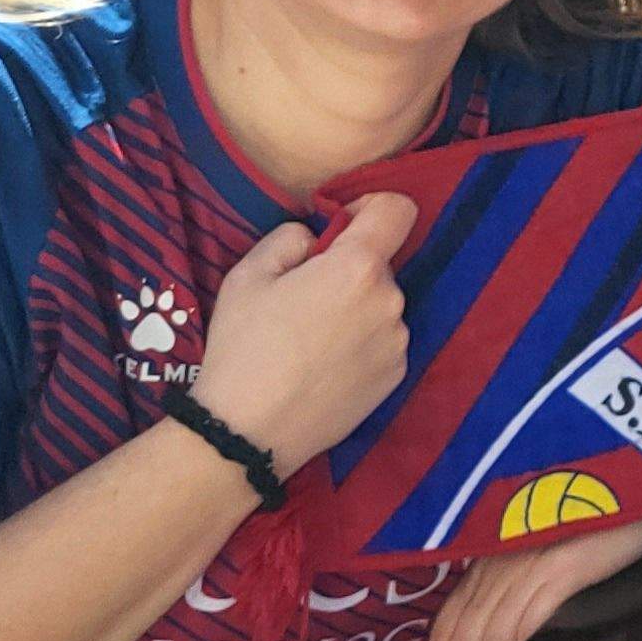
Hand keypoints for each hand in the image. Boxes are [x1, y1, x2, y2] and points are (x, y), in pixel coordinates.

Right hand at [190, 192, 417, 474]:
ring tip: (308, 342)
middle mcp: (391, 301)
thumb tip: (315, 238)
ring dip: (355, 310)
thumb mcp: (248, 276)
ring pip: (380, 306)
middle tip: (301, 301)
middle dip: (347, 271)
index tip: (338, 229)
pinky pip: (382, 342)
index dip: (369, 208)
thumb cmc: (243, 348)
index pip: (398, 209)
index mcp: (358, 268)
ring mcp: (398, 342)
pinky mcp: (396, 377)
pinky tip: (323, 368)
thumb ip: (289, 238)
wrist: (248, 432)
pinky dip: (360, 344)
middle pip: (379, 265)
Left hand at [419, 515, 641, 640]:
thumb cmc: (597, 528)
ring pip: (487, 633)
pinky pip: (527, 619)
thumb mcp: (545, 560)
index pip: (447, 622)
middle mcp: (499, 563)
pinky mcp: (562, 567)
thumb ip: (522, 593)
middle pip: (459, 634)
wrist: (640, 492)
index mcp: (489, 562)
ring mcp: (528, 564)